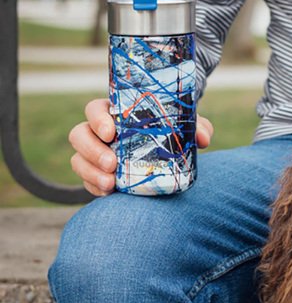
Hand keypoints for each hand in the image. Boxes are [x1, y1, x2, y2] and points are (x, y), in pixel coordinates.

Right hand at [69, 98, 213, 196]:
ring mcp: (95, 154)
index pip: (95, 109)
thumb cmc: (172, 128)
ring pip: (78, 159)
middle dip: (91, 149)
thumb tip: (202, 139)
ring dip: (90, 171)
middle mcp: (99, 132)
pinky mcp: (97, 174)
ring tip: (110, 182)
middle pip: (79, 134)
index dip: (97, 119)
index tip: (111, 132)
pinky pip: (86, 180)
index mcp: (115, 112)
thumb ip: (197, 126)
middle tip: (111, 163)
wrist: (167, 149)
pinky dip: (94, 187)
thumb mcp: (186, 124)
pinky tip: (108, 192)